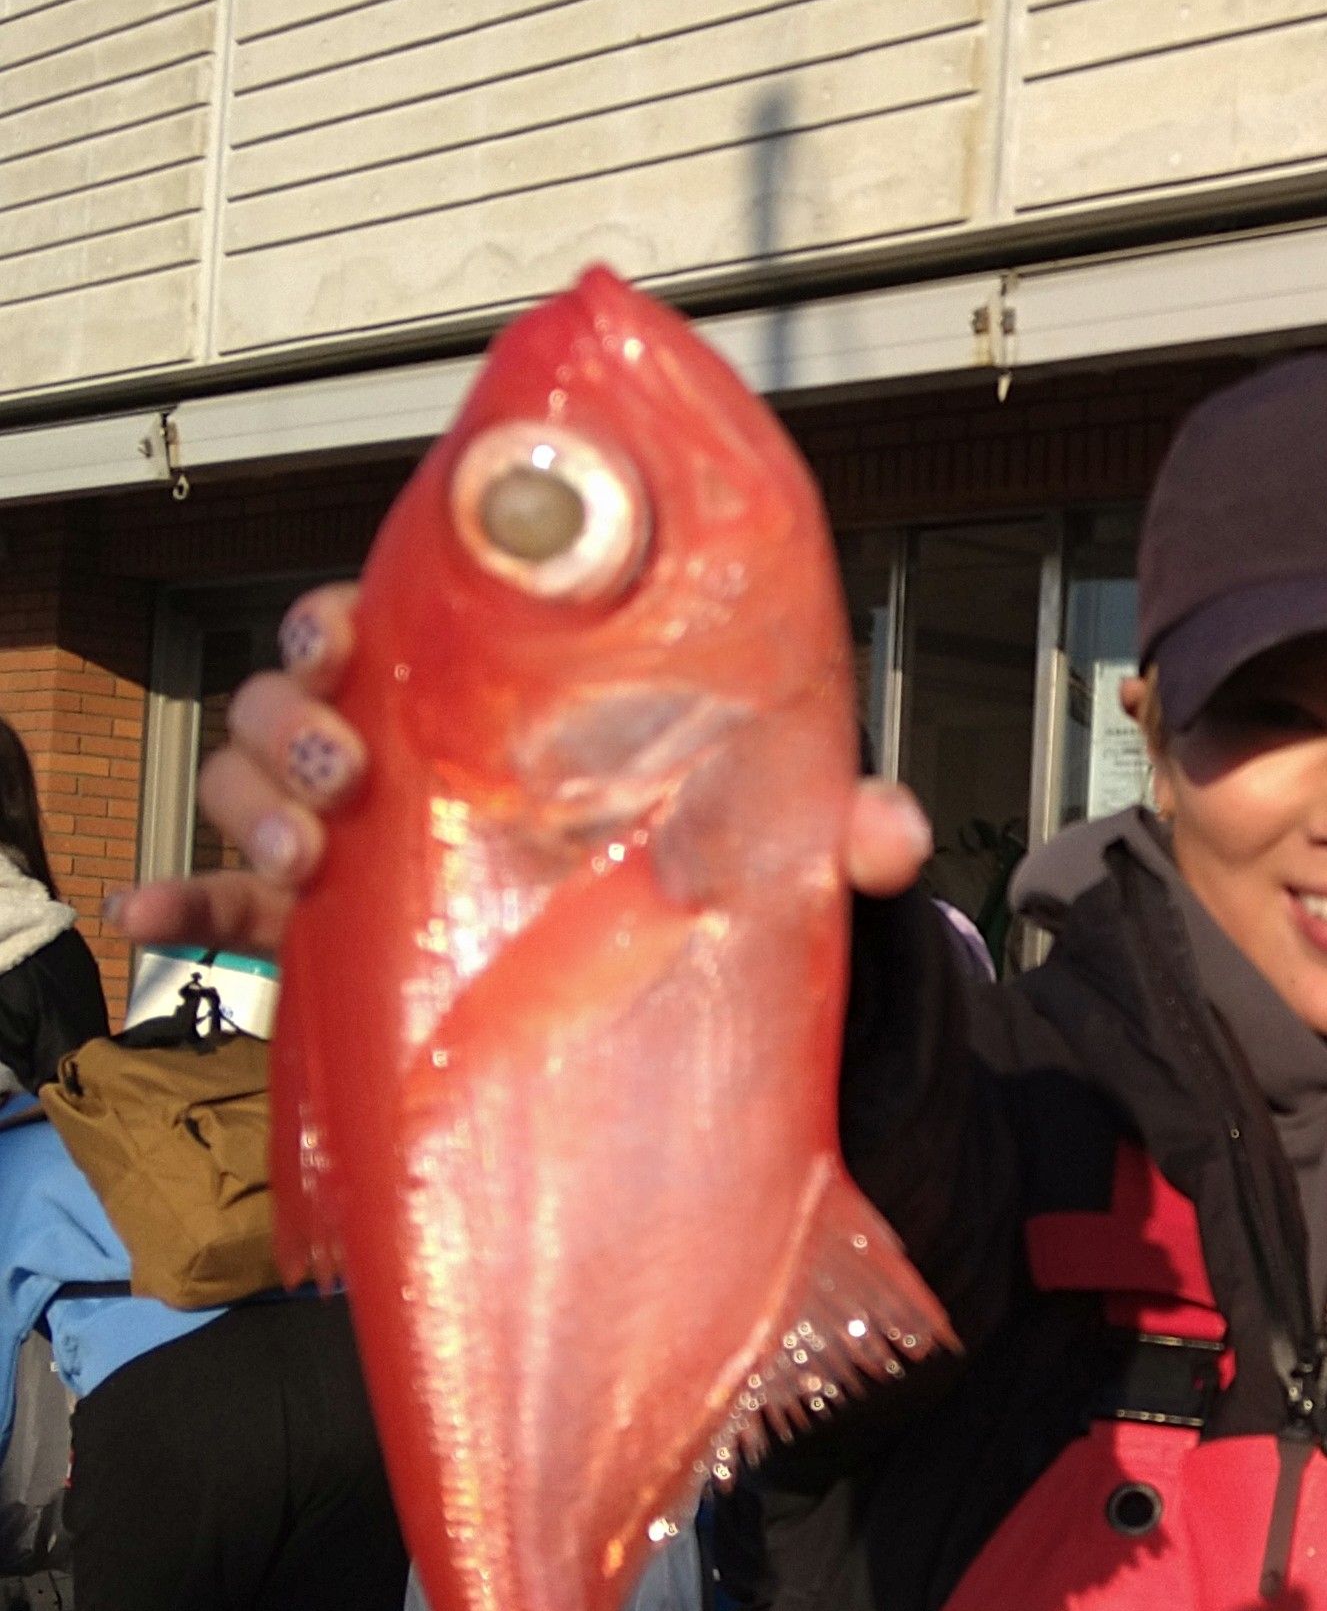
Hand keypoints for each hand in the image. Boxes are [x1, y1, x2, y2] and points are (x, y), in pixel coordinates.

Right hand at [111, 583, 938, 961]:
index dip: (352, 613)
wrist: (706, 997)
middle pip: (306, 689)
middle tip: (346, 771)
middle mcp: (425, 751)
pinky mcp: (348, 936)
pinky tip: (152, 924)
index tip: (351, 635)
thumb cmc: (731, 874)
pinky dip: (186, 906)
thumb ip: (834, 828)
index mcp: (512, 698)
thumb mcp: (787, 847)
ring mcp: (375, 844)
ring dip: (249, 807)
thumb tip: (890, 830)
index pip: (405, 615)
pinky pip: (239, 909)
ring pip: (257, 782)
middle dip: (293, 713)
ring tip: (302, 863)